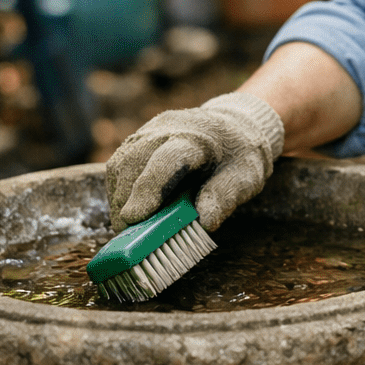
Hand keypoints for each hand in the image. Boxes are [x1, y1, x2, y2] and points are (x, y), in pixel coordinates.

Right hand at [105, 92, 284, 230]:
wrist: (233, 128)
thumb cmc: (239, 156)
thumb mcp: (245, 177)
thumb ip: (225, 197)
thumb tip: (204, 223)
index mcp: (196, 137)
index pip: (167, 159)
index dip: (149, 188)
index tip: (134, 217)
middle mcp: (165, 130)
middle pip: (133, 163)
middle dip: (127, 201)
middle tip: (130, 235)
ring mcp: (147, 133)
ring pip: (120, 166)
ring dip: (120, 200)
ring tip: (131, 229)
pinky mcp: (136, 143)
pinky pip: (118, 168)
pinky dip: (121, 194)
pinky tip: (134, 213)